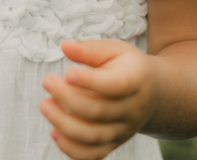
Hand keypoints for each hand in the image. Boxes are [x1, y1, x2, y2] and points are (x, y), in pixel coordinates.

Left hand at [40, 39, 157, 159]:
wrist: (151, 93)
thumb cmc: (126, 67)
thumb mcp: (114, 50)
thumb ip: (90, 49)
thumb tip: (65, 46)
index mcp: (136, 81)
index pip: (115, 85)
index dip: (90, 81)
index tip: (68, 72)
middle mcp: (132, 110)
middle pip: (98, 111)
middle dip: (68, 98)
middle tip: (47, 81)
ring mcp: (123, 130)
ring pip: (92, 136)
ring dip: (64, 123)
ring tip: (45, 105)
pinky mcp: (113, 144)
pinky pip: (92, 154)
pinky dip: (71, 148)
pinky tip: (54, 132)